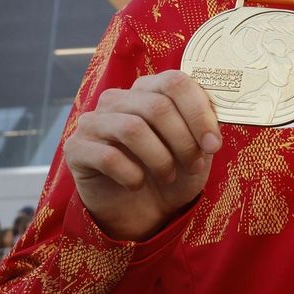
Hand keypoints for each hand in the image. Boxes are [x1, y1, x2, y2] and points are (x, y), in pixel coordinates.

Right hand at [63, 71, 221, 241]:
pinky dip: (131, 175)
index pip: (175, 82)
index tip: (214, 144)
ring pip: (132, 129)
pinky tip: (138, 184)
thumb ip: (206, 125)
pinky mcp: (76, 148)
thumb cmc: (174, 172)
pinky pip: (107, 156)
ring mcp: (93, 122)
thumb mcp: (199, 148)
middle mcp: (118, 99)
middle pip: (157, 106)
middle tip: (194, 165)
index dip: (199, 113)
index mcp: (149, 90)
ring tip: (169, 175)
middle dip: (183, 141)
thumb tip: (218, 113)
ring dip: (160, 158)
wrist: (144, 211)